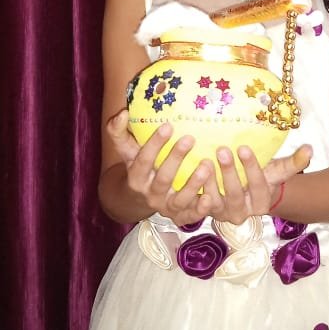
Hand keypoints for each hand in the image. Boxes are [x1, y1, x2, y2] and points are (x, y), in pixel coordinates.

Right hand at [106, 110, 225, 225]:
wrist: (139, 199)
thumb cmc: (138, 166)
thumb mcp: (126, 150)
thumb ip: (118, 132)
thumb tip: (122, 113)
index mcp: (136, 177)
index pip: (143, 160)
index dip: (155, 144)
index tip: (168, 126)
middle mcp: (150, 194)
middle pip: (163, 178)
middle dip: (176, 158)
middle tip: (190, 138)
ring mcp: (166, 207)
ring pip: (179, 199)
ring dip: (193, 184)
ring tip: (207, 165)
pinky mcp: (180, 216)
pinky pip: (190, 216)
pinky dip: (200, 209)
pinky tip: (210, 197)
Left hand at [200, 142, 312, 224]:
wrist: (245, 194)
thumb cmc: (262, 177)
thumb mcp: (276, 171)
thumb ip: (293, 162)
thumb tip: (310, 149)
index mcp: (262, 202)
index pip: (258, 185)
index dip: (251, 167)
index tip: (243, 147)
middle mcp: (243, 212)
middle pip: (236, 194)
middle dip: (229, 172)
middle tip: (222, 149)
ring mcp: (223, 214)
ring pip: (216, 200)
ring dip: (209, 181)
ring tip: (204, 161)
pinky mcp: (207, 213)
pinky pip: (200, 205)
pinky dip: (195, 192)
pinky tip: (190, 175)